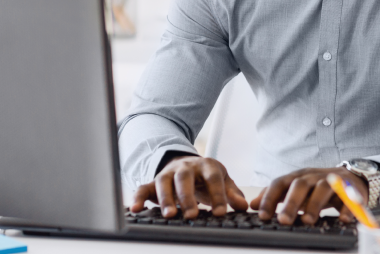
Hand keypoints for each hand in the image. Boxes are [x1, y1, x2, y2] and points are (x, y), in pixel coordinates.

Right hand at [130, 156, 248, 218]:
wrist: (188, 164)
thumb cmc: (207, 177)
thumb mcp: (223, 181)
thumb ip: (232, 193)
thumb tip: (243, 206)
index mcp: (206, 165)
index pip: (213, 178)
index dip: (218, 195)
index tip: (221, 212)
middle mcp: (185, 167)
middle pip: (185, 178)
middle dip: (188, 197)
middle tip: (192, 215)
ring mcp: (168, 173)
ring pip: (164, 182)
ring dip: (165, 198)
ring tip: (169, 215)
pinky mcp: (153, 182)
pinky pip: (143, 188)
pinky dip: (138, 197)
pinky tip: (135, 209)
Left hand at [251, 167, 366, 225]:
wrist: (351, 177)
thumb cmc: (317, 186)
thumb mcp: (295, 188)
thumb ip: (275, 196)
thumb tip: (253, 205)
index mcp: (298, 176)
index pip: (280, 183)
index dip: (270, 198)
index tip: (262, 215)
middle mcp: (313, 176)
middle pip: (300, 185)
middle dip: (291, 203)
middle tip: (284, 221)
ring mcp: (332, 180)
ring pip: (323, 188)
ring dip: (315, 205)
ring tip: (308, 221)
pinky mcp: (350, 189)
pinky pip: (349, 197)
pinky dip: (346, 208)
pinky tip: (342, 219)